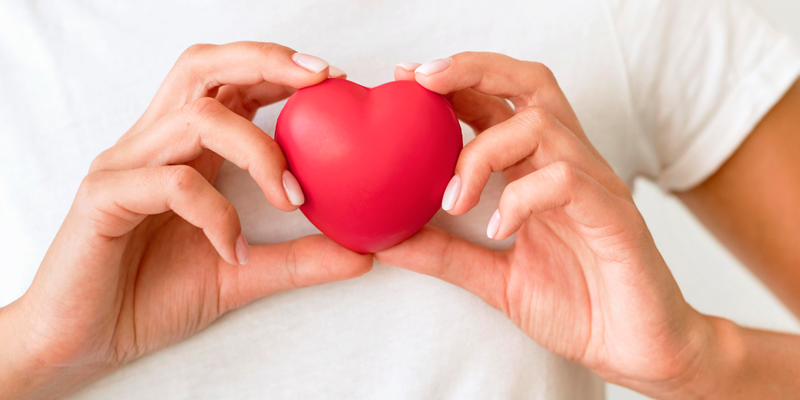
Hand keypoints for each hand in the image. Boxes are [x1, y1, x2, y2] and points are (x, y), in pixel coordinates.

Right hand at [0, 42, 369, 399]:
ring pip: (197, 119)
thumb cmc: (153, 295)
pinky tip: (233, 249)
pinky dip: (216, 212)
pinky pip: (171, 183)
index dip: (278, 68)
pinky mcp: (104, 198)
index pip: (229, 82)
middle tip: (321, 81)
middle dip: (265, 62)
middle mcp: (153, 144)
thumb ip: (299, 260)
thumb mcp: (242, 273)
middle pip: (202, 67)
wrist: (85, 342)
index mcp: (183, 149)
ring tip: (292, 196)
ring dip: (258, 151)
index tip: (333, 80)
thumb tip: (364, 253)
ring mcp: (125, 166)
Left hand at [382, 54, 727, 398]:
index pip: (499, 103)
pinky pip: (566, 182)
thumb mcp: (494, 279)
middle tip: (422, 81)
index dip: (455, 81)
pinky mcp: (615, 217)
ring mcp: (595, 187)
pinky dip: (521, 198)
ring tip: (454, 201)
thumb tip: (386, 240)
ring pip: (541, 126)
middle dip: (473, 71)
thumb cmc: (577, 305)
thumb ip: (445, 255)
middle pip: (530, 85)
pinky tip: (498, 231)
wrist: (638, 349)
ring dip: (483, 153)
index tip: (406, 78)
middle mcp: (568, 165)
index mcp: (539, 170)